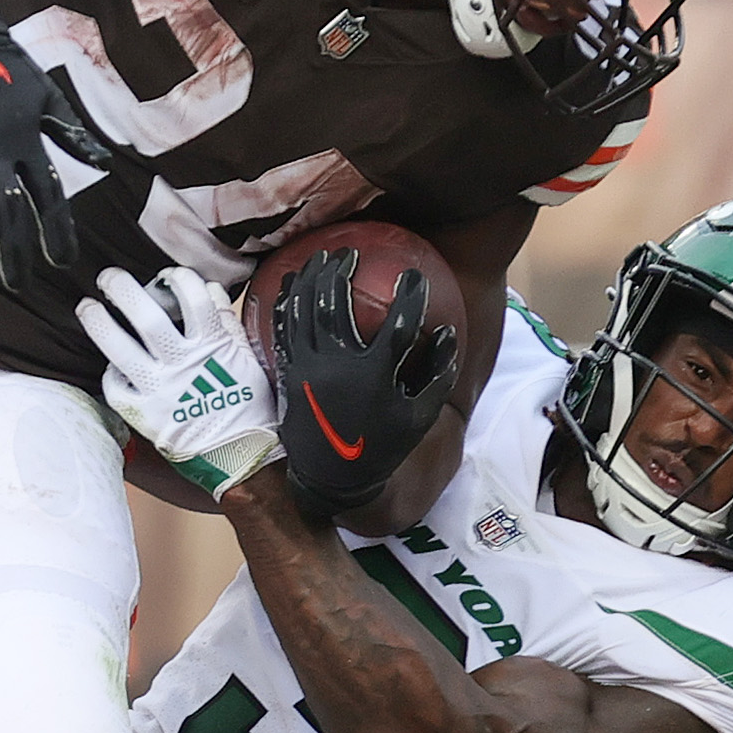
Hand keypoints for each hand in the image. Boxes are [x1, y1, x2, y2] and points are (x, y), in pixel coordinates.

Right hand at [0, 0, 110, 291]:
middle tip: (17, 283)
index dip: (56, 231)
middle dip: (14, 249)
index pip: (48, 196)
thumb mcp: (47, 96)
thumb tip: (105, 162)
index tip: (62, 262)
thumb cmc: (5, 66)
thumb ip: (72, 133)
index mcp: (25, 144)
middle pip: (8, 210)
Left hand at [75, 264, 281, 496]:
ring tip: (87, 307)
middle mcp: (182, 364)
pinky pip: (117, 389)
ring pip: (122, 350)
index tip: (169, 275)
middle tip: (108, 277)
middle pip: (147, 318)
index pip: (193, 299)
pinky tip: (111, 365)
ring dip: (100, 325)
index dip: (180, 280)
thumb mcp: (247, 361)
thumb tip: (210, 291)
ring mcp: (160, 389)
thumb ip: (226, 324)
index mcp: (212, 347)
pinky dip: (110, 374)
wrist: (241, 457)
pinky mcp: (146, 415)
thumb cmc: (249, 408)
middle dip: (123, 291)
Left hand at [274, 246, 459, 512]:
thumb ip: (437, 375)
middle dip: (341, 272)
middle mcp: (337, 368)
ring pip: (304, 312)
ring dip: (311, 279)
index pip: (398, 326)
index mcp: (374, 377)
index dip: (410, 297)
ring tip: (319, 257)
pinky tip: (288, 285)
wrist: (330, 479)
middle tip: (348, 253)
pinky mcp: (288, 374)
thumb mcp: (417, 418)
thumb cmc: (379, 448)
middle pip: (335, 306)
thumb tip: (449, 332)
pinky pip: (282, 331)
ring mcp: (308, 370)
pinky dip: (284, 303)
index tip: (416, 276)